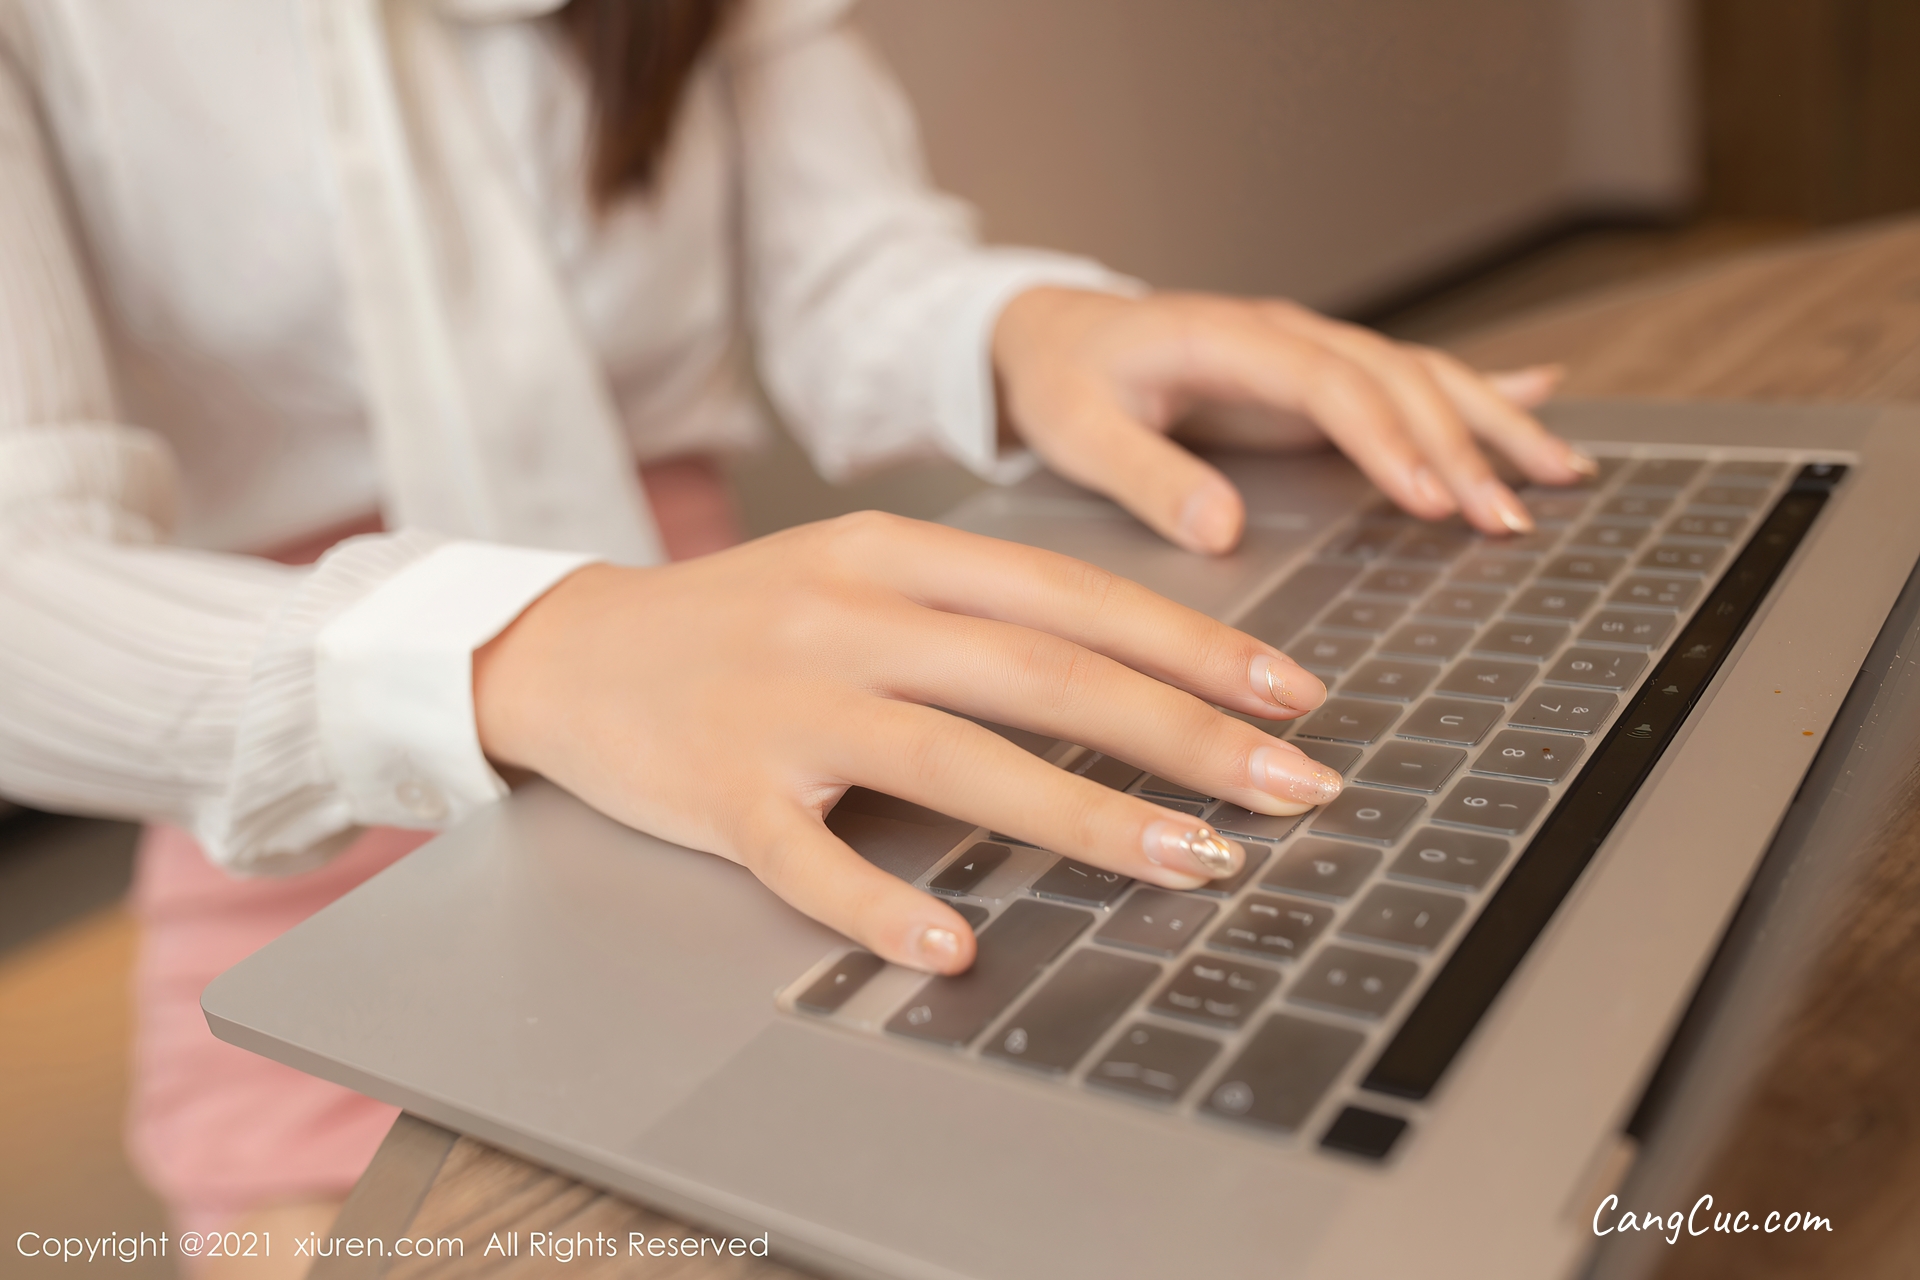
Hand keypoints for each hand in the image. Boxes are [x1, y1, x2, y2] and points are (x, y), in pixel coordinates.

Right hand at [473, 513, 1341, 973]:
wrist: (571, 648)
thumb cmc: (745, 620)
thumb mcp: (858, 574)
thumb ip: (978, 610)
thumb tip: (1138, 671)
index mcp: (894, 554)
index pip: (1070, 596)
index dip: (1191, 646)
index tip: (1293, 693)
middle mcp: (848, 618)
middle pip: (1039, 673)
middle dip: (1184, 731)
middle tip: (1297, 783)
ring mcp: (784, 708)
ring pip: (951, 760)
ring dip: (1085, 817)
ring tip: (1195, 863)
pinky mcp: (723, 793)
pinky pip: (810, 860)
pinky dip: (882, 905)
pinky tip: (957, 946)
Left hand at [992, 287, 1590, 552]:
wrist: (1055, 334)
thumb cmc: (1065, 381)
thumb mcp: (1078, 432)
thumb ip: (1145, 477)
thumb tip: (1220, 529)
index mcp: (1226, 340)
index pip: (1328, 385)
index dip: (1386, 438)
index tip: (1428, 498)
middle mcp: (1284, 335)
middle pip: (1394, 380)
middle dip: (1461, 448)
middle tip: (1510, 517)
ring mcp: (1307, 349)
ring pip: (1420, 375)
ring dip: (1491, 423)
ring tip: (1559, 474)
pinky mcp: (1317, 374)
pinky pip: (1409, 375)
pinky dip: (1479, 386)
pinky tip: (1543, 395)